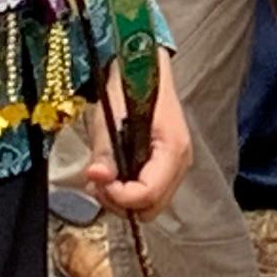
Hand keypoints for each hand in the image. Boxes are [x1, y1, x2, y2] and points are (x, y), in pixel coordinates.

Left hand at [86, 71, 193, 219]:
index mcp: (173, 149)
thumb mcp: (111, 118)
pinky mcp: (165, 167)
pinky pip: (148, 193)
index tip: (97, 181)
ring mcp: (175, 167)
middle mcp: (180, 163)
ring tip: (102, 176)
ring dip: (121, 199)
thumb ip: (106, 152)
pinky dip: (127, 192)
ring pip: (149, 205)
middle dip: (120, 202)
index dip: (119, 196)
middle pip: (151, 208)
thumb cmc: (130, 87)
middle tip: (98, 182)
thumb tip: (96, 178)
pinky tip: (113, 173)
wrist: (143, 68)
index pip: (149, 194)